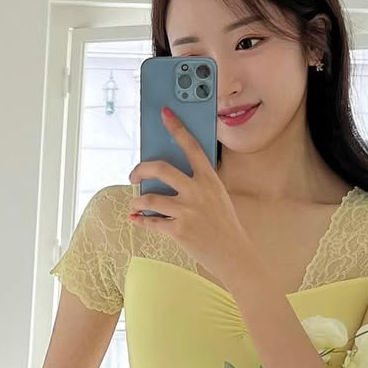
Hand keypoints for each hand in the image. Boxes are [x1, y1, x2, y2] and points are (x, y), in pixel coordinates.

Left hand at [127, 107, 253, 289]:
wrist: (233, 254)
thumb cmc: (224, 224)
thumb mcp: (217, 197)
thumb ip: (198, 184)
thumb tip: (166, 176)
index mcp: (209, 179)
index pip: (191, 146)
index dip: (177, 128)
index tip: (164, 113)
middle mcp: (197, 191)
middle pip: (160, 168)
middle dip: (140, 169)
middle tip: (134, 175)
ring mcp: (187, 211)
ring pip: (149, 197)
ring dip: (137, 200)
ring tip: (135, 202)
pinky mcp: (178, 230)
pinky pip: (151, 221)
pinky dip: (141, 220)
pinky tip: (137, 219)